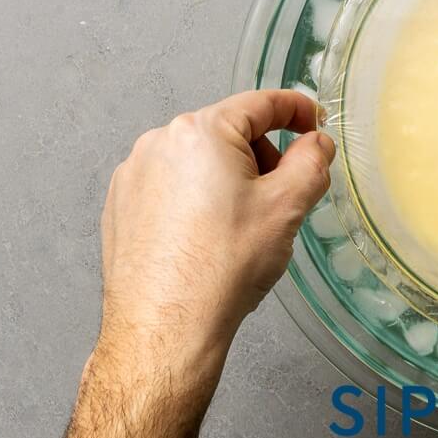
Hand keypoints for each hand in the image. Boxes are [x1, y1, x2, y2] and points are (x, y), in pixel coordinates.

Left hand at [98, 90, 334, 388]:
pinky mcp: (120, 208)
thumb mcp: (287, 207)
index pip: (261, 103)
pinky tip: (207, 239)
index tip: (313, 122)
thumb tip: (316, 143)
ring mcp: (134, 176)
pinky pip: (170, 186)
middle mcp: (159, 143)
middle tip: (281, 197)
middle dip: (261, 157)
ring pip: (199, 160)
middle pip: (229, 133)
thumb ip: (312, 160)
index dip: (297, 110)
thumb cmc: (220, 270)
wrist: (163, 334)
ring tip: (241, 227)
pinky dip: (195, 200)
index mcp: (201, 131)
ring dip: (228, 180)